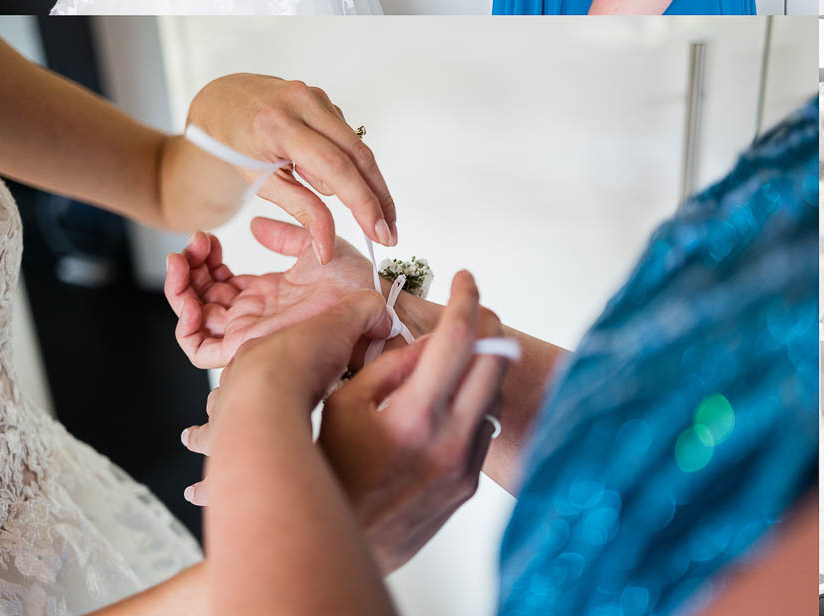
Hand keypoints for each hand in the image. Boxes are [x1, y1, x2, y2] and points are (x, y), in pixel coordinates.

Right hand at [166, 218, 373, 370]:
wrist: (365, 304)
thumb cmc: (354, 282)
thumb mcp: (317, 245)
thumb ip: (286, 236)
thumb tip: (255, 225)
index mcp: (267, 294)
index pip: (221, 280)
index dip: (207, 259)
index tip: (206, 237)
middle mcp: (252, 314)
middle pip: (202, 297)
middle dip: (188, 269)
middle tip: (192, 243)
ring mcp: (247, 332)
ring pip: (195, 319)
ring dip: (179, 290)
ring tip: (182, 259)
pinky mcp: (245, 348)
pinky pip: (200, 348)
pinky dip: (185, 325)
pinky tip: (191, 298)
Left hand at [185, 73, 393, 261]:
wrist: (226, 101)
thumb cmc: (236, 144)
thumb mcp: (261, 183)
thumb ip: (301, 210)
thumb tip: (327, 246)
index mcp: (279, 127)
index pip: (335, 167)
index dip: (363, 202)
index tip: (379, 232)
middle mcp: (303, 104)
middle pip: (359, 156)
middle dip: (379, 198)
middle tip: (389, 231)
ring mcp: (318, 97)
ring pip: (357, 149)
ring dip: (359, 182)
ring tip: (341, 197)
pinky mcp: (327, 99)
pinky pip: (347, 140)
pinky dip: (343, 162)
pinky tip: (321, 168)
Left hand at [185, 287, 396, 502]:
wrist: (272, 395)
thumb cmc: (302, 362)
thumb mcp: (343, 325)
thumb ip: (364, 313)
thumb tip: (381, 314)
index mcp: (260, 353)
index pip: (270, 351)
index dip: (282, 355)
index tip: (290, 363)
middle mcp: (236, 384)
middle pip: (236, 386)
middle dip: (235, 392)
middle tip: (241, 401)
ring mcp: (227, 416)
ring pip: (211, 424)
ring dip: (203, 434)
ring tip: (192, 440)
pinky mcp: (225, 449)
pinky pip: (211, 470)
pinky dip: (205, 483)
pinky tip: (196, 491)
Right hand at [318, 271, 508, 572]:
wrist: (335, 544)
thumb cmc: (328, 471)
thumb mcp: (344, 405)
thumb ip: (391, 365)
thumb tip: (430, 340)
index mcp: (416, 415)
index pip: (460, 337)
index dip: (467, 298)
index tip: (465, 279)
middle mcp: (451, 441)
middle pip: (496, 360)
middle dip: (487, 324)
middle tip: (471, 309)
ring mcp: (464, 466)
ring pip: (494, 395)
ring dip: (482, 365)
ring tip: (455, 355)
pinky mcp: (467, 485)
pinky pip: (484, 429)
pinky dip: (473, 404)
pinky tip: (447, 401)